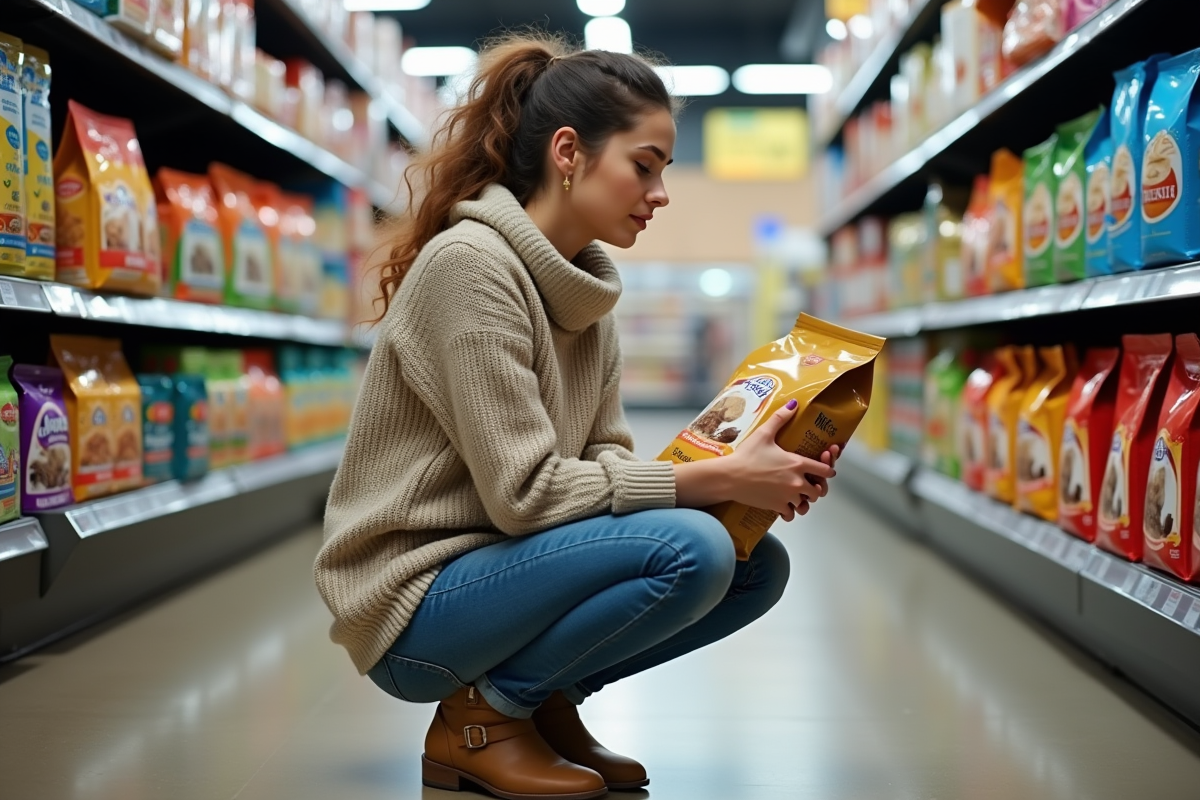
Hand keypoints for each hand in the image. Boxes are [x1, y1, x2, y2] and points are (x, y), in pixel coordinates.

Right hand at [723, 401, 835, 517]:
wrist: (730, 476)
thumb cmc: (747, 455)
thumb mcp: (764, 434)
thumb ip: (780, 418)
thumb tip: (793, 404)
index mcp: (798, 464)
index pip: (826, 471)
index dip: (827, 470)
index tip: (824, 470)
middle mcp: (797, 482)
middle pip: (819, 491)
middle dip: (815, 488)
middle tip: (808, 484)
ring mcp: (788, 496)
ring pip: (806, 504)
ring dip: (803, 501)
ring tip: (797, 497)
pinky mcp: (777, 506)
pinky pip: (791, 515)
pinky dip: (790, 512)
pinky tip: (785, 507)